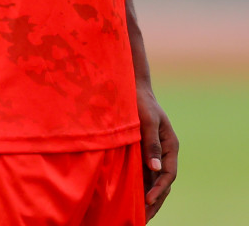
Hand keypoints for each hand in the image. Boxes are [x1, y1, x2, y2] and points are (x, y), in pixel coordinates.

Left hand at [137, 81, 177, 219]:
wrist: (132, 89)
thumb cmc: (140, 103)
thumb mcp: (146, 120)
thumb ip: (151, 143)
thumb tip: (154, 168)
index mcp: (171, 146)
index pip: (168, 174)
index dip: (159, 189)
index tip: (147, 200)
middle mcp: (165, 152)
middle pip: (164, 183)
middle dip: (155, 201)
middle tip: (143, 218)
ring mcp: (155, 153)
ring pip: (155, 181)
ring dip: (148, 197)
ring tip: (138, 215)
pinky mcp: (143, 151)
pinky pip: (144, 173)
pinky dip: (140, 186)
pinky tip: (131, 198)